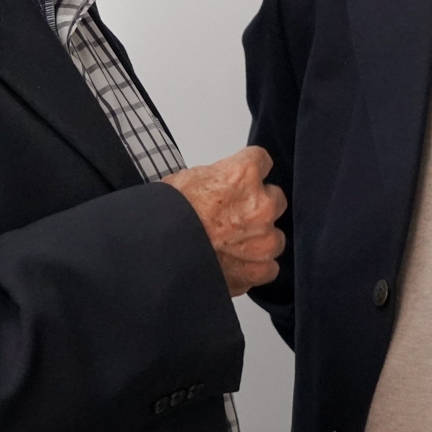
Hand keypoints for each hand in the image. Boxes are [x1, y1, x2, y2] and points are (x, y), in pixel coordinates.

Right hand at [162, 146, 288, 296]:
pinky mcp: (258, 270)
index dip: (249, 171)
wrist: (156, 252)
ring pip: (275, 236)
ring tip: (230, 243)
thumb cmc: (166, 216)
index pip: (263, 161)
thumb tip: (225, 185)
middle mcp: (261, 206)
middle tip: (232, 214)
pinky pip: (268, 267)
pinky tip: (233, 263)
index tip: (243, 179)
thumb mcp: (190, 178)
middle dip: (258, 205)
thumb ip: (221, 179)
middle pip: (276, 198)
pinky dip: (253, 267)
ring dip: (259, 239)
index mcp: (244, 175)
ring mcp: (263, 241)